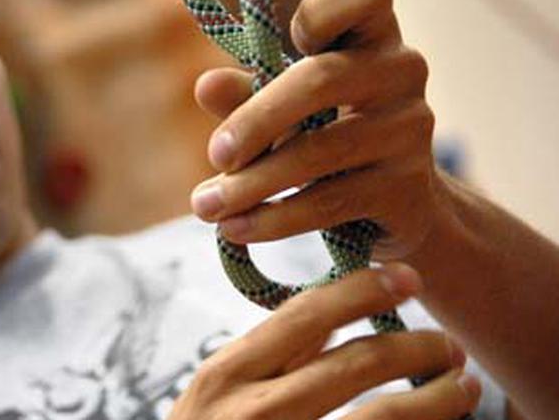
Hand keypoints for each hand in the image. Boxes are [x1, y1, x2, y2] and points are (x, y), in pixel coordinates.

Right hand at [169, 264, 479, 419]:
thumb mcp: (218, 390)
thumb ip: (270, 353)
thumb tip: (331, 314)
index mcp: (227, 374)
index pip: (304, 315)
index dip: (362, 290)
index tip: (406, 278)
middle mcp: (255, 412)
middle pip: (355, 364)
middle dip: (417, 347)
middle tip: (449, 345)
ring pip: (381, 418)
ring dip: (436, 399)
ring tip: (464, 387)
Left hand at [191, 0, 447, 259]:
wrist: (401, 206)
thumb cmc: (330, 132)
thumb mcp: (287, 106)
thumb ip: (248, 92)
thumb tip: (205, 85)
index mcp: (373, 34)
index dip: (322, 7)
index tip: (284, 38)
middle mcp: (402, 71)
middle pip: (321, 80)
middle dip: (255, 121)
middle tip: (214, 155)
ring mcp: (411, 130)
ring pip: (320, 152)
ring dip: (253, 184)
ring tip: (205, 206)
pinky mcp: (406, 188)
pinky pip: (328, 203)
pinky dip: (274, 219)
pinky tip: (235, 229)